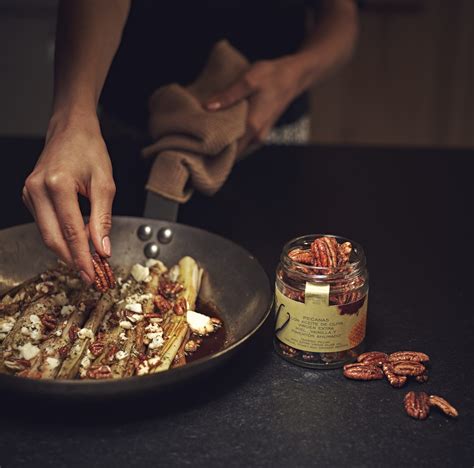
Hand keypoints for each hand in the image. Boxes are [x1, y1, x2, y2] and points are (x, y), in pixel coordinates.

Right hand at [22, 116, 115, 283]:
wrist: (71, 130)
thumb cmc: (89, 150)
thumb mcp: (104, 183)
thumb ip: (103, 218)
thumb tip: (102, 249)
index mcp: (57, 185)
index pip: (71, 232)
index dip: (83, 257)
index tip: (94, 275)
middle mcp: (36, 190)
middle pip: (52, 238)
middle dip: (72, 261)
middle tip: (90, 277)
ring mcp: (29, 193)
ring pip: (47, 234)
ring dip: (67, 251)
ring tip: (87, 264)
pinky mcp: (29, 196)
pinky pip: (45, 224)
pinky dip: (60, 237)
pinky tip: (75, 244)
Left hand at [205, 56, 303, 153]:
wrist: (293, 77)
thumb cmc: (272, 76)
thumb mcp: (249, 80)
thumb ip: (228, 95)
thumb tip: (207, 106)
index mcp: (252, 126)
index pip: (230, 152)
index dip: (212, 154)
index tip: (196, 151)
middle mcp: (257, 136)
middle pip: (232, 154)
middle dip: (214, 152)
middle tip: (195, 145)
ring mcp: (260, 136)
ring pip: (238, 149)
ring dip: (223, 146)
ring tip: (203, 139)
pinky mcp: (260, 133)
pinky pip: (243, 142)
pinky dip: (231, 140)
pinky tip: (220, 132)